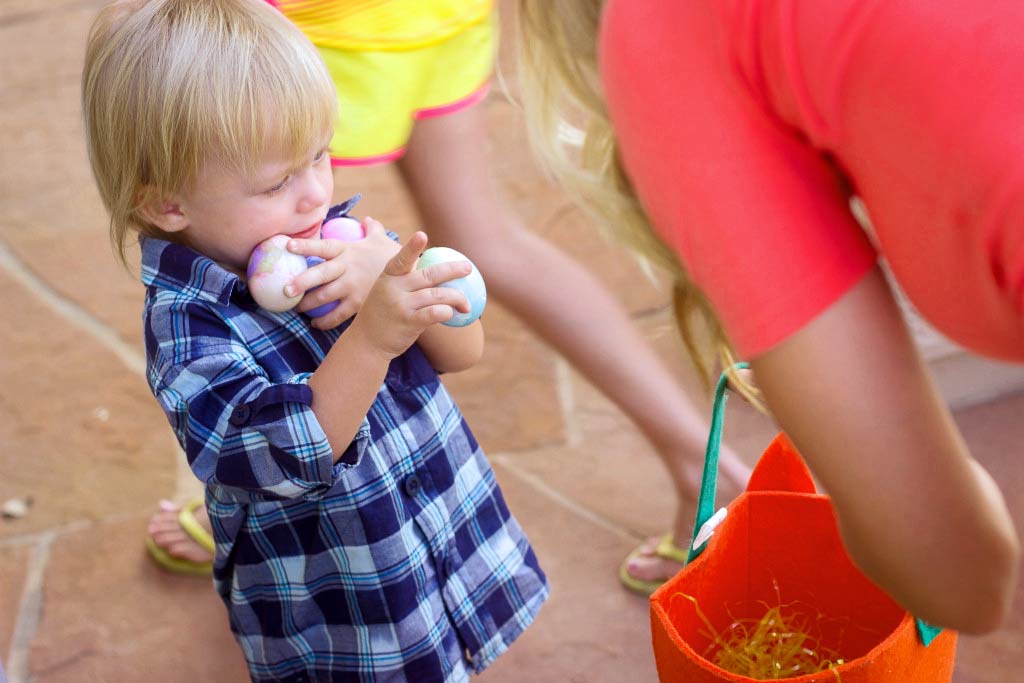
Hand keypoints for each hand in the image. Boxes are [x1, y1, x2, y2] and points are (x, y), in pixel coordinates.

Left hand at [285, 217, 400, 328]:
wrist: (413, 280)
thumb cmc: (393, 258)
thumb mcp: (382, 240)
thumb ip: (372, 229)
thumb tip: (367, 220)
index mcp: (348, 250)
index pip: (323, 246)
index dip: (306, 246)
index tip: (287, 245)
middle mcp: (347, 268)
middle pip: (320, 274)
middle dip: (301, 282)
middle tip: (285, 289)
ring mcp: (352, 287)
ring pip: (324, 297)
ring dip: (307, 304)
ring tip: (294, 308)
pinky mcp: (358, 304)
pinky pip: (337, 315)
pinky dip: (324, 321)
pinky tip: (315, 324)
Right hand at [351, 231, 471, 358]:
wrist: (366, 343)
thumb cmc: (381, 313)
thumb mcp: (385, 290)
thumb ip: (404, 278)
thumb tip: (432, 267)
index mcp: (388, 276)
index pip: (402, 258)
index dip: (412, 247)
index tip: (422, 235)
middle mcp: (394, 288)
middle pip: (429, 274)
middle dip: (452, 270)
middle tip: (468, 268)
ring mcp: (401, 305)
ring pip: (437, 295)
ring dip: (457, 298)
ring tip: (467, 305)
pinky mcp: (409, 322)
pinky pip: (435, 313)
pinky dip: (447, 312)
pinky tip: (454, 314)